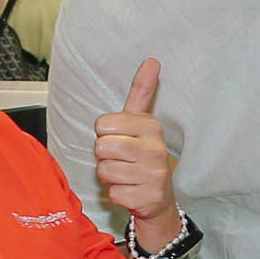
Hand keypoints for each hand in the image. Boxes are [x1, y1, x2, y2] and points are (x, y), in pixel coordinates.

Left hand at [95, 59, 178, 243]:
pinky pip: (112, 192)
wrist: (158, 197)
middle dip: (105, 156)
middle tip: (122, 160)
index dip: (105, 134)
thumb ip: (142, 91)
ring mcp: (153, 175)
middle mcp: (155, 149)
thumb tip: (151, 60)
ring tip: (126, 175)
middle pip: (101, 147)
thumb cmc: (143, 155)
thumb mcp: (142, 123)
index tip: (121, 139)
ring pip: (104, 171)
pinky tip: (130, 190)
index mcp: (150, 126)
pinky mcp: (147, 198)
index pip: (102, 124)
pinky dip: (116, 194)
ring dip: (110, 176)